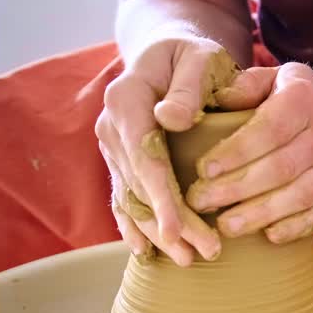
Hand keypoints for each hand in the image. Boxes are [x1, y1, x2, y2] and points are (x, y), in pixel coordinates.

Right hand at [96, 32, 238, 264]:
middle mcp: (110, 125)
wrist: (169, 53)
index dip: (161, 195)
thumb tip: (171, 119)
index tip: (178, 229)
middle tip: (202, 253)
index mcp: (126, 98)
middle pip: (139, 184)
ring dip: (156, 231)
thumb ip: (189, 86)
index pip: (144, 155)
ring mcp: (111, 145)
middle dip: (169, 223)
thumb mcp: (200, 58)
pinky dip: (134, 224)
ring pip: (132, 196)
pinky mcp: (118, 159)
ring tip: (187, 259)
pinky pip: (122, 196)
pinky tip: (147, 252)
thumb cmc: (193, 55)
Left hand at [187, 63, 312, 243]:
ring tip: (225, 226)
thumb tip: (215, 100)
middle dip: (236, 188)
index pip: (268, 129)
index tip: (202, 169)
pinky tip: (267, 235)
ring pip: (298, 196)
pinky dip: (294, 227)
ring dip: (259, 214)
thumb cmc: (301, 102)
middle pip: (280, 168)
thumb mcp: (277, 79)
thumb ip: (245, 86)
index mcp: (304, 100)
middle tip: (199, 202)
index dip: (235, 152)